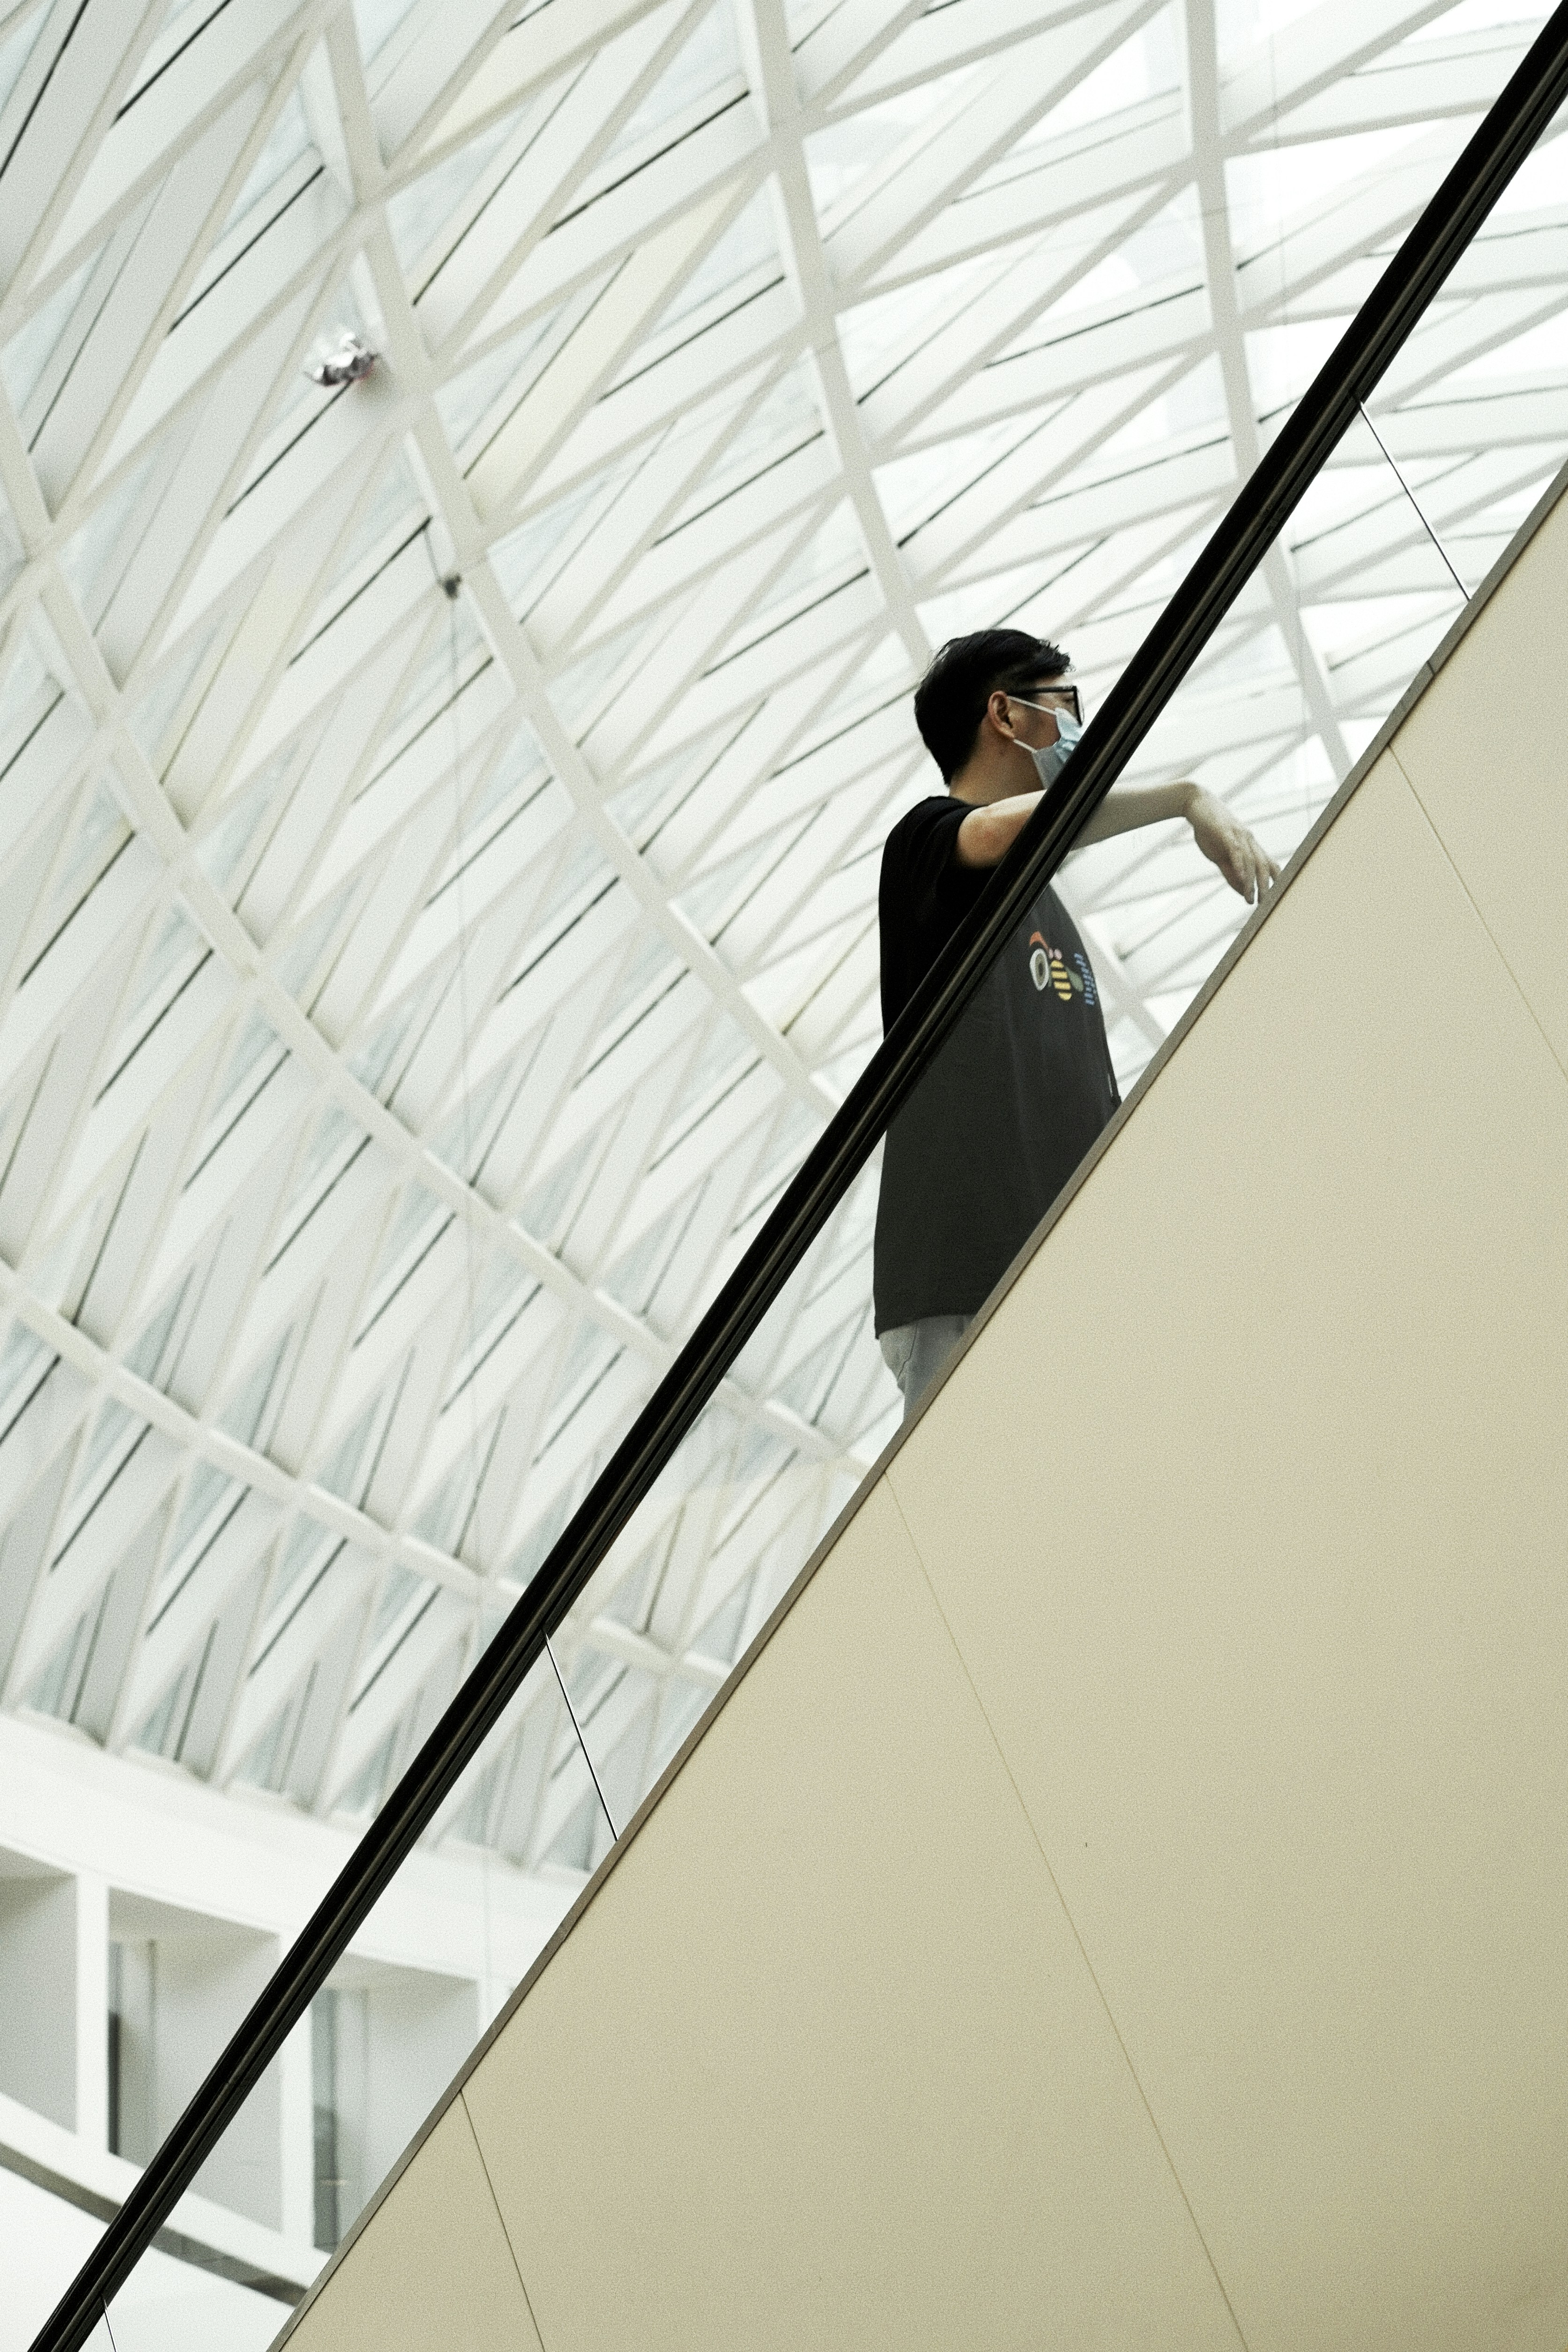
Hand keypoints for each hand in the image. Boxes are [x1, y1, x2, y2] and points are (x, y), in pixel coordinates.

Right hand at [1183, 786, 1281, 905]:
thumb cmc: (1209, 829)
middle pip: (1264, 865)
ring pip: (1251, 860)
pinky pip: (1236, 850)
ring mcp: (1239, 834)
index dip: (1275, 881)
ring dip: (1252, 881)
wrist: (1196, 804)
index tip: (1275, 899)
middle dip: (1266, 887)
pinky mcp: (1226, 831)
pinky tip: (1242, 878)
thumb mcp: (1219, 855)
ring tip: (1250, 898)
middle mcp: (1249, 840)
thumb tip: (1241, 890)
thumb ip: (1230, 872)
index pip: (1269, 864)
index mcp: (1250, 845)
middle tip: (1266, 905)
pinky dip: (1240, 864)